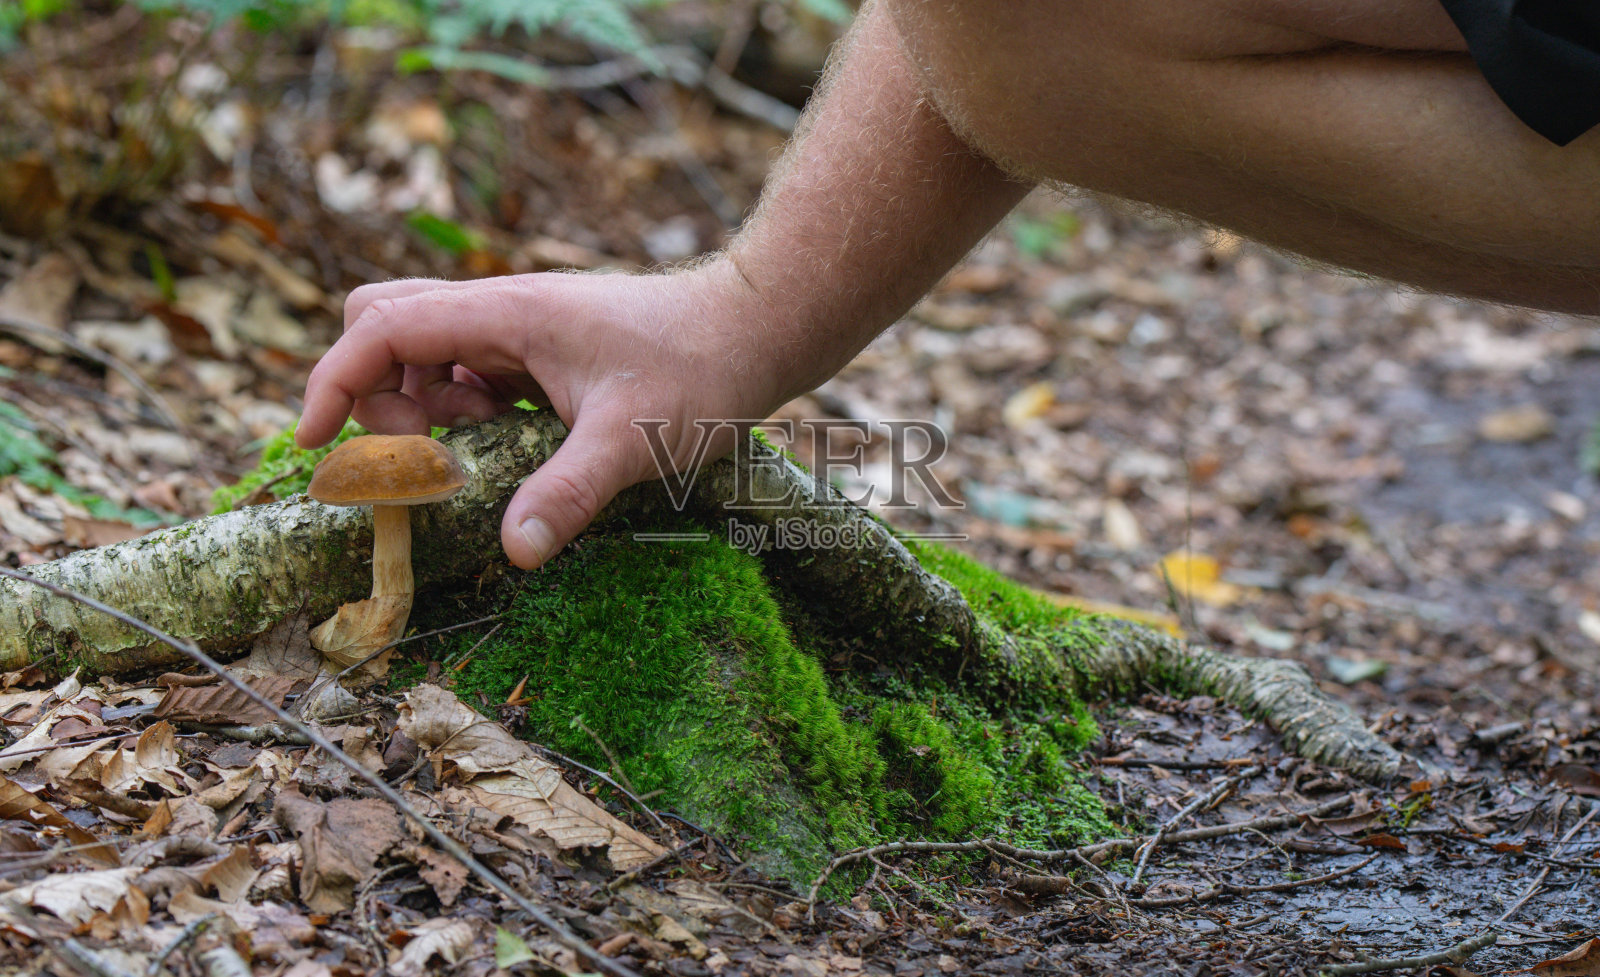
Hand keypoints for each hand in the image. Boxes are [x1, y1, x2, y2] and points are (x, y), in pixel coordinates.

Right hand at [296, 262, 785, 568]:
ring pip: (429, 356)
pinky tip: (516, 448)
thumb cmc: (700, 369)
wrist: (756, 331)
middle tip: (425, 456)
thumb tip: (512, 552)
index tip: (310, 443)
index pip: (382, 329)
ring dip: (428, 411)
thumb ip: (569, 491)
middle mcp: (501, 312)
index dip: (333, 382)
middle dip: (379, 394)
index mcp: (505, 313)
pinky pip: (472, 377)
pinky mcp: (541, 353)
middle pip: (389, 328)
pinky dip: (467, 416)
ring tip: (481, 457)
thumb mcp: (632, 438)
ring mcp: (520, 331)